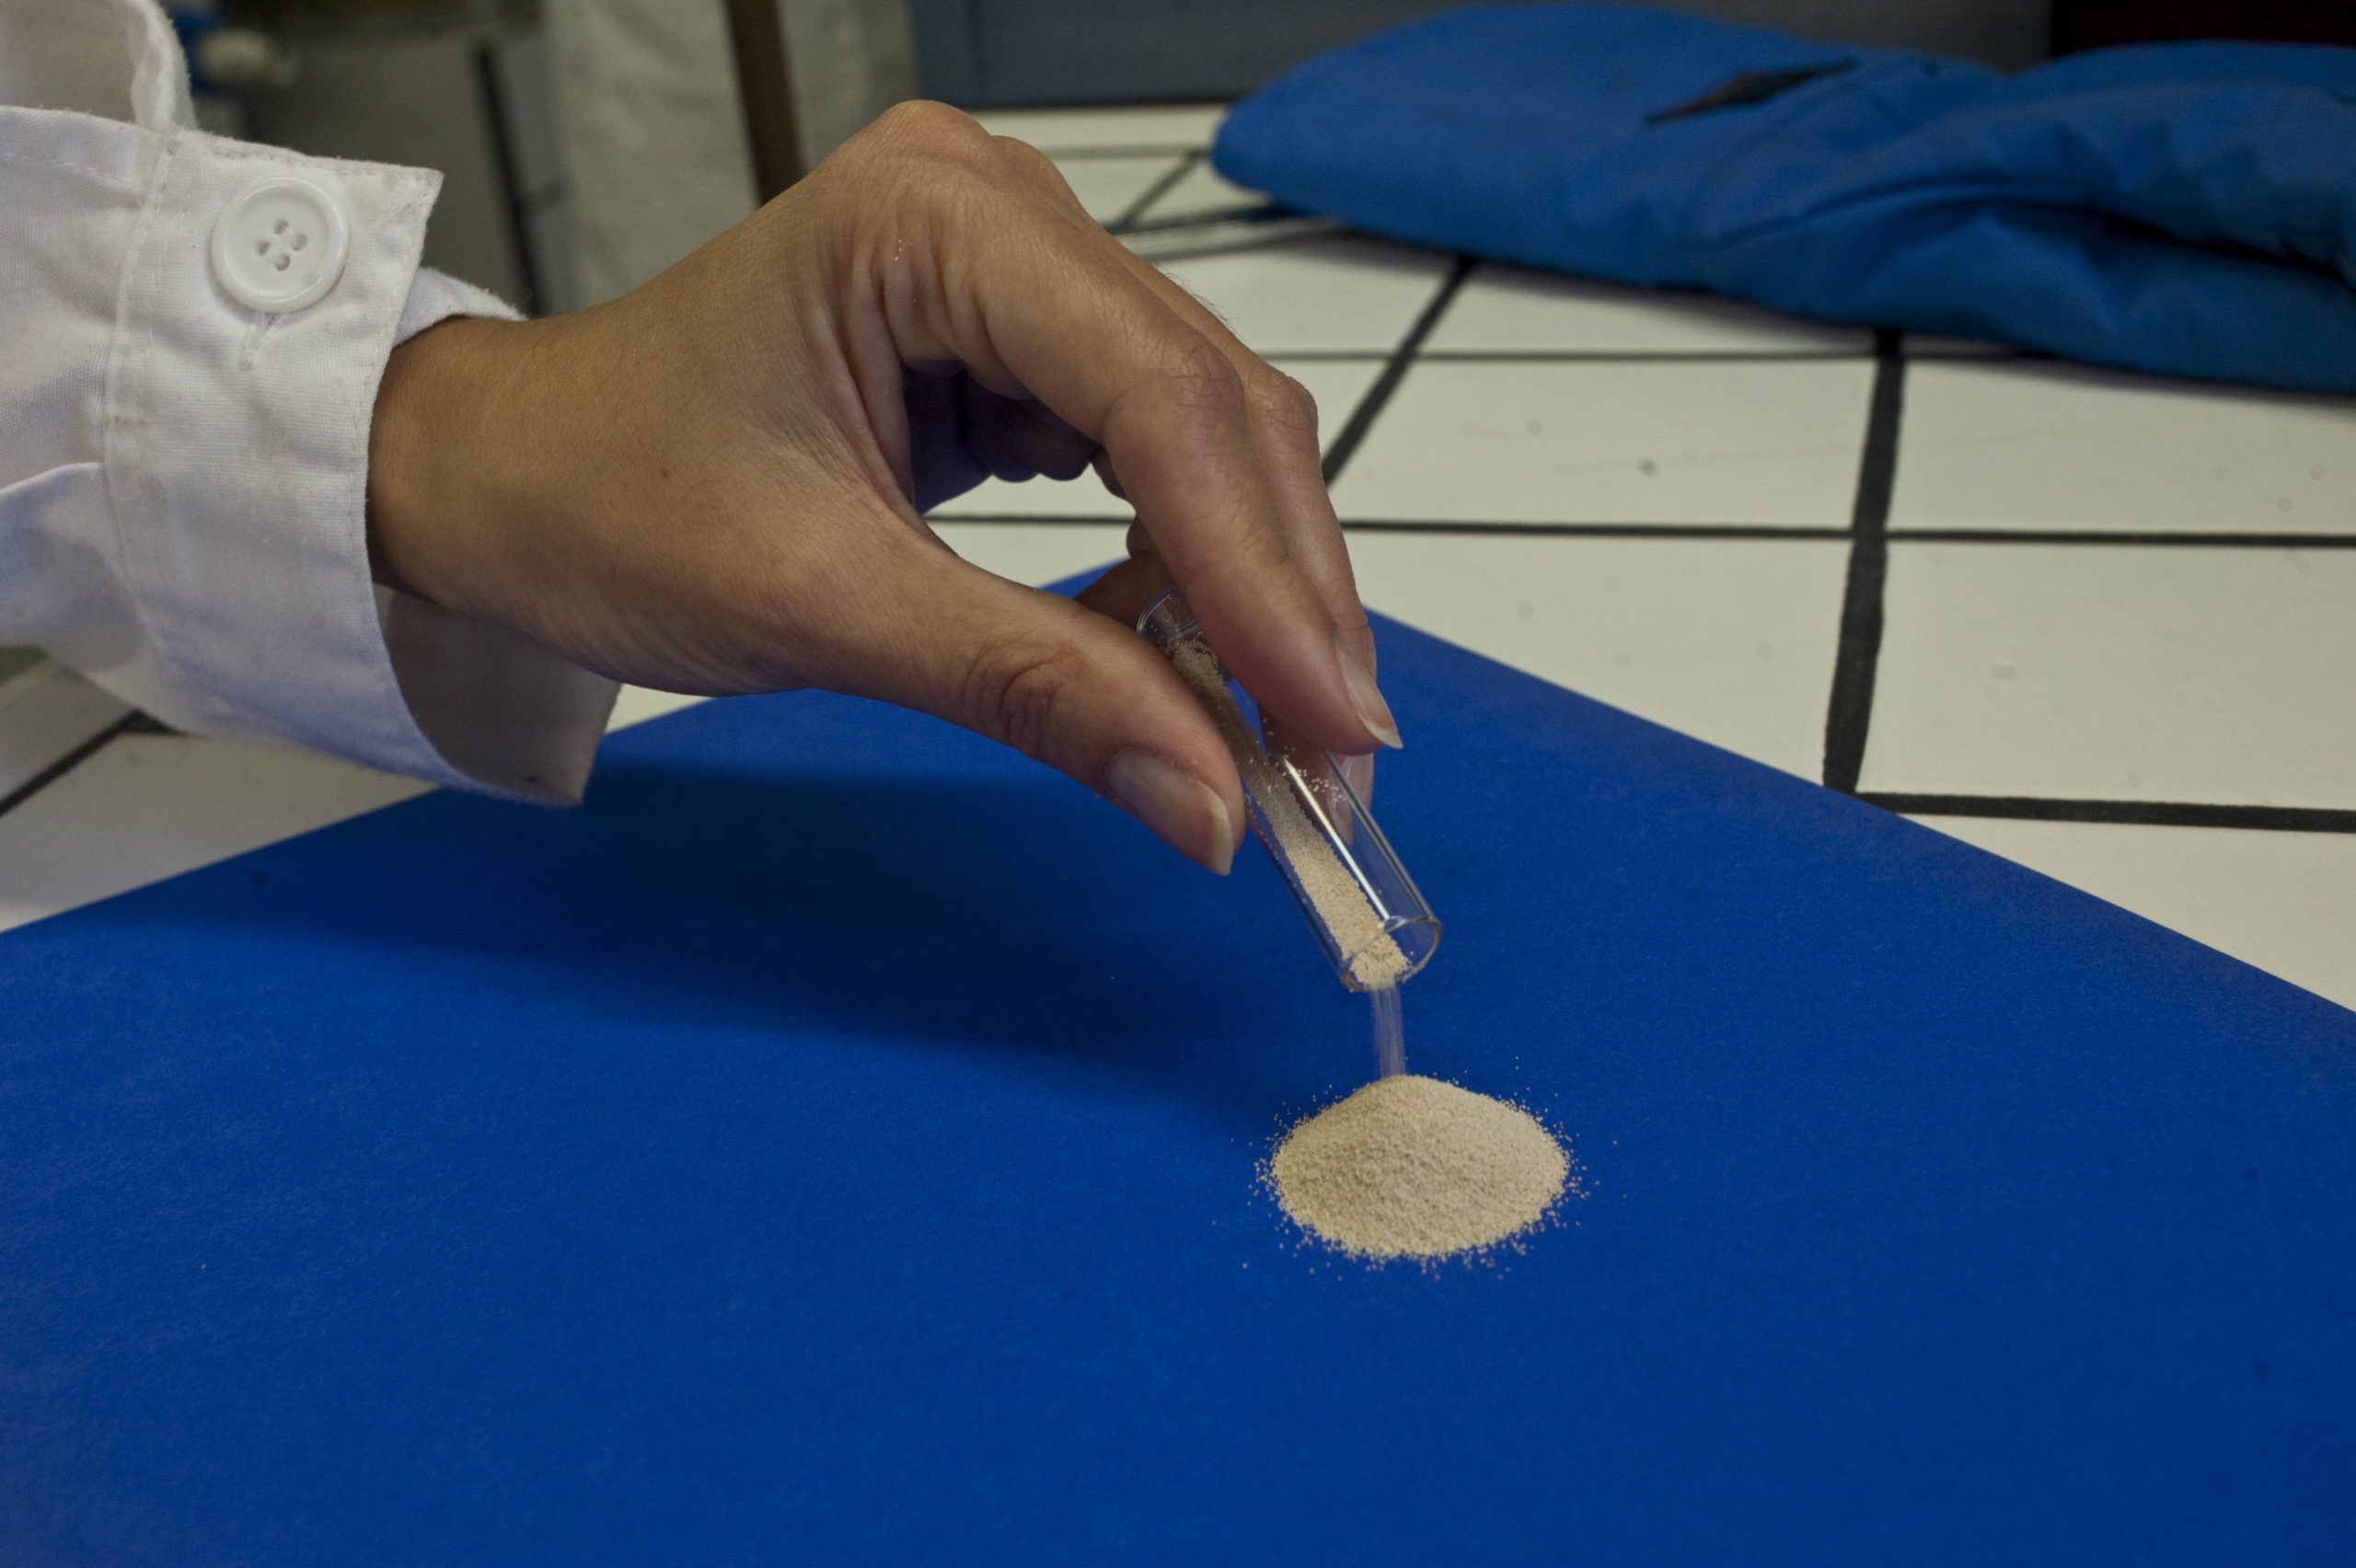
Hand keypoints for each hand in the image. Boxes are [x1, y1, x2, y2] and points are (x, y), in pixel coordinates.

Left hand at [366, 102, 1399, 873]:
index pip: (1158, 394)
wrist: (507, 479)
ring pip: (1207, 434)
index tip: (1332, 721)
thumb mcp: (826, 605)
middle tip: (1334, 759)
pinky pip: (1151, 455)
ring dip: (1253, 590)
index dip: (1263, 570)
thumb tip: (1215, 801)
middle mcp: (1001, 212)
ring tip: (1281, 735)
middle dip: (1280, 595)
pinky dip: (1187, 569)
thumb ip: (1035, 691)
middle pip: (1213, 407)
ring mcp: (1017, 270)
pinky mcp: (1018, 340)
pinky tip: (1191, 663)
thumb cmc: (610, 503)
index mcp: (935, 220)